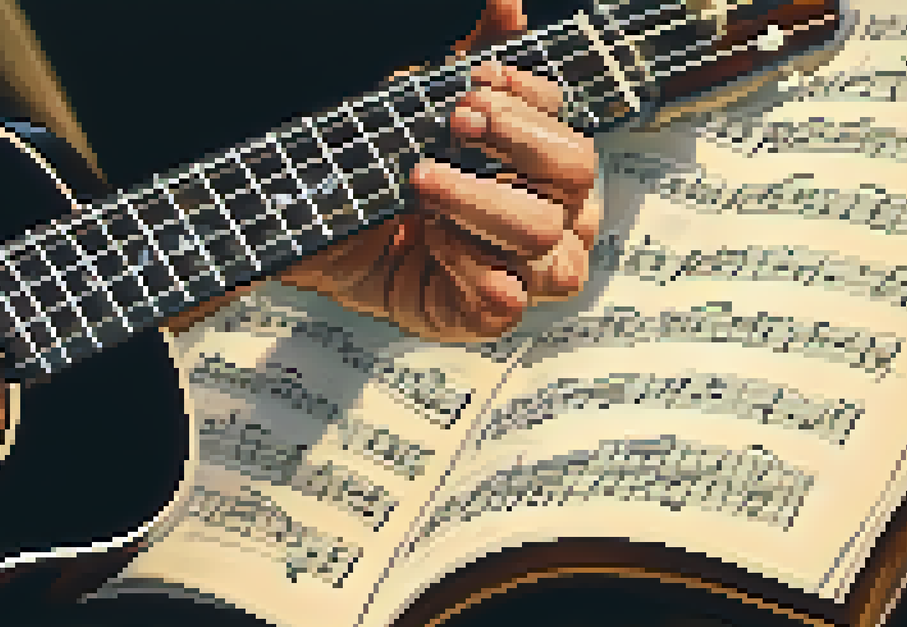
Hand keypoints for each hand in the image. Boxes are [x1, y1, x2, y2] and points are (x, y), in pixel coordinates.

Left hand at [276, 0, 600, 341]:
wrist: (330, 239)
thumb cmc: (387, 177)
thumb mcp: (420, 108)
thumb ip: (469, 57)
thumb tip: (507, 3)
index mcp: (548, 172)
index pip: (571, 124)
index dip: (532, 99)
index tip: (476, 80)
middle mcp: (554, 221)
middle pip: (576, 174)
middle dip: (514, 140)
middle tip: (454, 123)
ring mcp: (526, 273)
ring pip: (546, 239)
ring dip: (482, 201)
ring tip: (425, 182)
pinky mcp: (487, 316)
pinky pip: (504, 296)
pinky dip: (466, 263)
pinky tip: (430, 240)